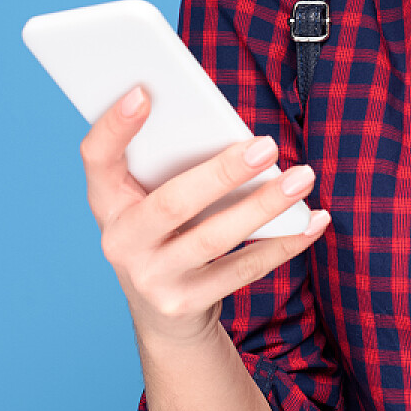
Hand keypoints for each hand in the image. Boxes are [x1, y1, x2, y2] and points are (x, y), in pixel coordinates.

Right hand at [82, 85, 330, 352]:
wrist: (164, 318)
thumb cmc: (166, 234)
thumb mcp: (152, 201)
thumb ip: (173, 167)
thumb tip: (234, 133)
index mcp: (107, 201)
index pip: (97, 157)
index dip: (114, 125)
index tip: (143, 91)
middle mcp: (120, 241)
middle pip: (172, 203)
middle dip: (222, 172)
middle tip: (267, 145)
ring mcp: (151, 278)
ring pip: (213, 238)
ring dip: (263, 205)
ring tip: (302, 177)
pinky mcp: (186, 304)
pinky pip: (243, 269)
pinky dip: (284, 243)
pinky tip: (313, 221)